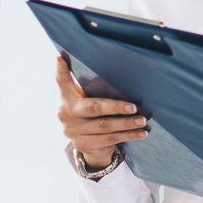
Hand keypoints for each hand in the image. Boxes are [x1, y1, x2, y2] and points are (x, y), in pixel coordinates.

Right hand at [55, 53, 148, 168]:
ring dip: (126, 124)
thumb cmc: (93, 113)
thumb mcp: (87, 98)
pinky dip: (127, 136)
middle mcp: (66, 114)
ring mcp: (73, 131)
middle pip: (93, 108)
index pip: (62, 82)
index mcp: (67, 98)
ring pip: (104, 126)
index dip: (61, 71)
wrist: (89, 144)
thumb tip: (90, 59)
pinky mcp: (83, 145)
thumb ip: (89, 84)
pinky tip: (140, 133)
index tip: (60, 58)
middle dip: (116, 107)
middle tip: (134, 107)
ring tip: (142, 121)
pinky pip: (109, 139)